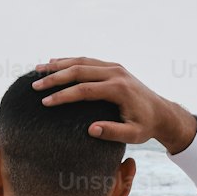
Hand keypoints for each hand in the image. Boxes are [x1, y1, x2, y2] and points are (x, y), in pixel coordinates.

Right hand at [31, 57, 196, 153]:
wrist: (161, 113)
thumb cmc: (146, 127)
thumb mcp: (133, 135)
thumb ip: (113, 132)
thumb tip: (90, 130)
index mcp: (118, 89)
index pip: (83, 90)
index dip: (62, 96)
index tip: (45, 103)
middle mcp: (115, 73)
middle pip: (78, 70)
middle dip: (54, 78)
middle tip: (34, 86)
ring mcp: (114, 67)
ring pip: (81, 61)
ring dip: (58, 65)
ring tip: (37, 70)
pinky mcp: (113, 67)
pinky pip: (87, 60)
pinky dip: (69, 61)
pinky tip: (55, 63)